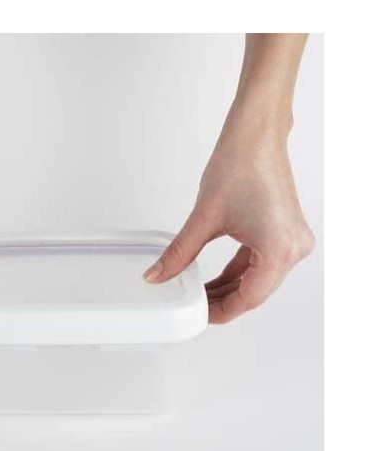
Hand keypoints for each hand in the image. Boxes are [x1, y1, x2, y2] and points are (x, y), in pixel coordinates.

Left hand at [143, 103, 314, 323]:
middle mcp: (293, 249)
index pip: (247, 298)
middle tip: (195, 307)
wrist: (256, 134)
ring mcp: (292, 240)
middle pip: (255, 292)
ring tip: (200, 294)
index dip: (220, 311)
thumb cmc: (241, 164)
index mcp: (279, 250)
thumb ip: (179, 254)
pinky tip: (215, 278)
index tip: (199, 316)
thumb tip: (158, 275)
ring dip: (229, 288)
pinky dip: (238, 272)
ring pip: (257, 279)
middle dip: (223, 301)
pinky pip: (260, 263)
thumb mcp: (204, 219)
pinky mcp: (285, 232)